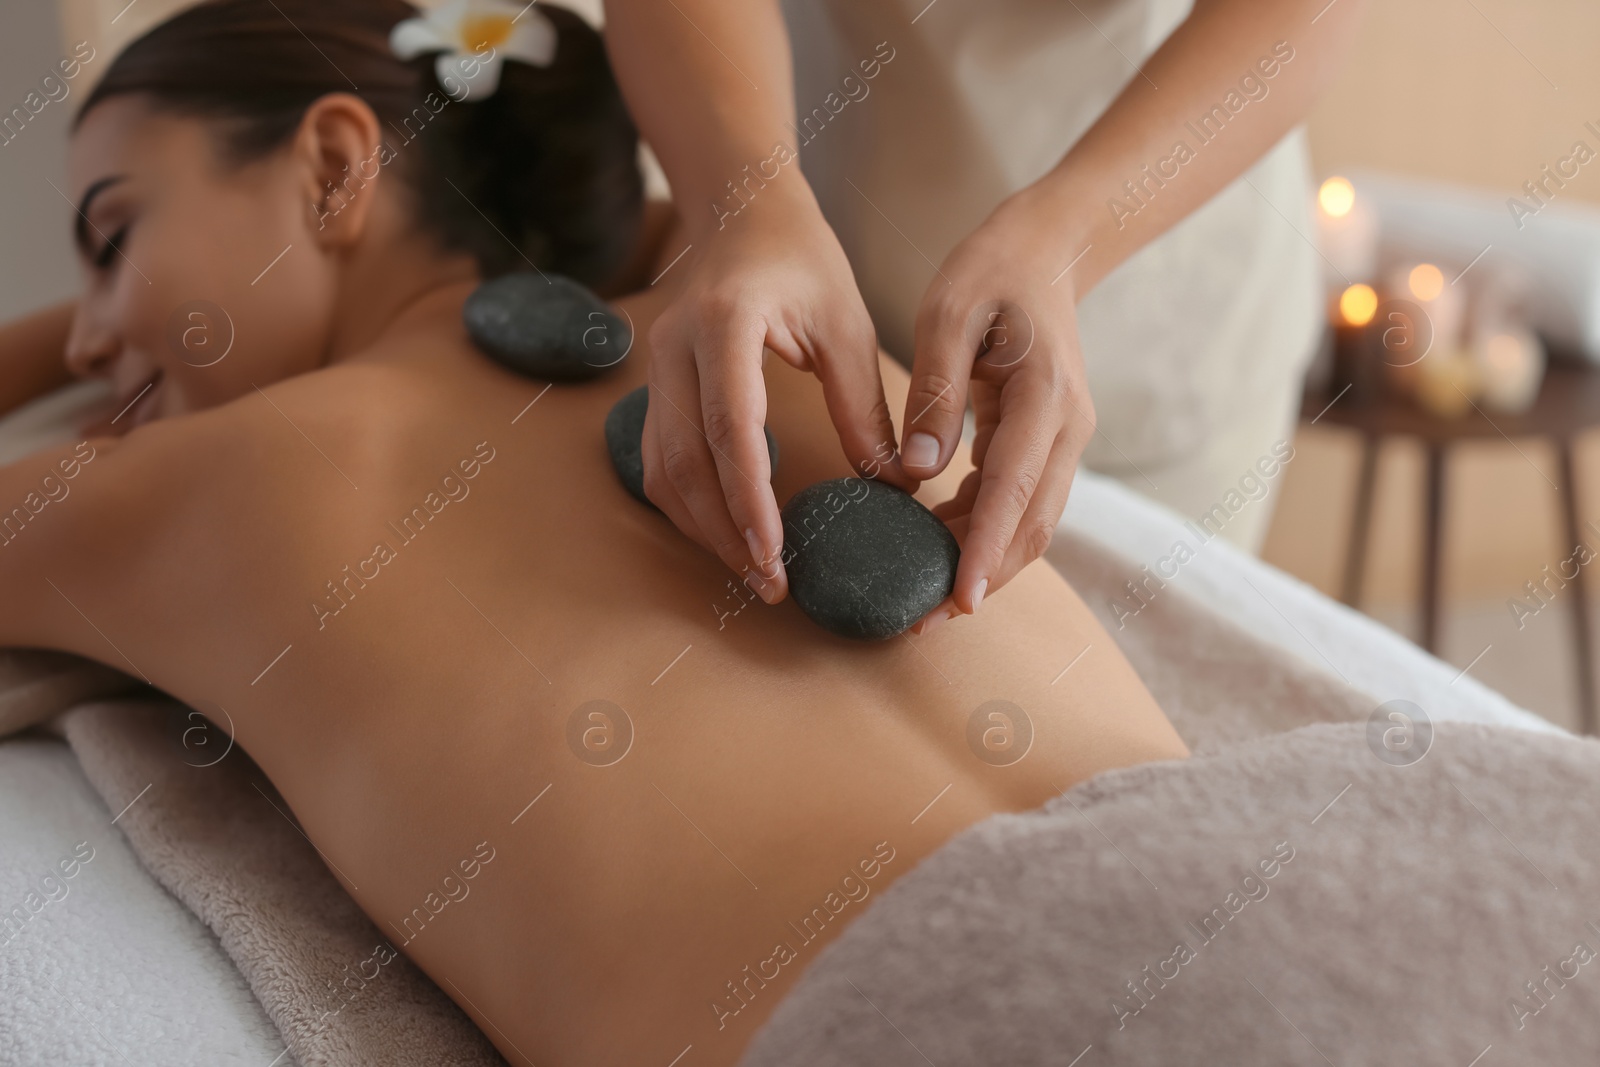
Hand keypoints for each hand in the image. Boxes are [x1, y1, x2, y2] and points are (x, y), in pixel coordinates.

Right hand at [642, 188, 912, 601]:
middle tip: (770, 583)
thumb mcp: (847, 324)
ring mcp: (655, 369)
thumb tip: (892, 485)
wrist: (743, 211)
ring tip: (752, 571)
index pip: (731, 429)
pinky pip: (659, 460)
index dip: (749, 499)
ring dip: (702, 528)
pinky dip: (689, 505)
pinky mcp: (655, 387)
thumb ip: (863, 405)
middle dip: (725, 532)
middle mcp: (675, 349)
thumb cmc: (801, 261)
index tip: (774, 553)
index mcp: (726, 324)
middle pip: (687, 462)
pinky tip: (726, 532)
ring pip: (662, 470)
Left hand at [903, 191, 1096, 631]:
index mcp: (1044, 398)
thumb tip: (915, 472)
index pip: (1013, 491)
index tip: (956, 600)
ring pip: (1029, 524)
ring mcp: (1064, 439)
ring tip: (921, 599)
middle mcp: (1066, 428)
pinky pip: (1018, 502)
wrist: (1046, 249)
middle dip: (980, 579)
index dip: (983, 550)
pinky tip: (933, 546)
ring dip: (981, 564)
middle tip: (921, 621)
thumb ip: (933, 391)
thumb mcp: (947, 313)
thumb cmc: (990, 271)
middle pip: (1030, 527)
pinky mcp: (1047, 443)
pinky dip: (981, 532)